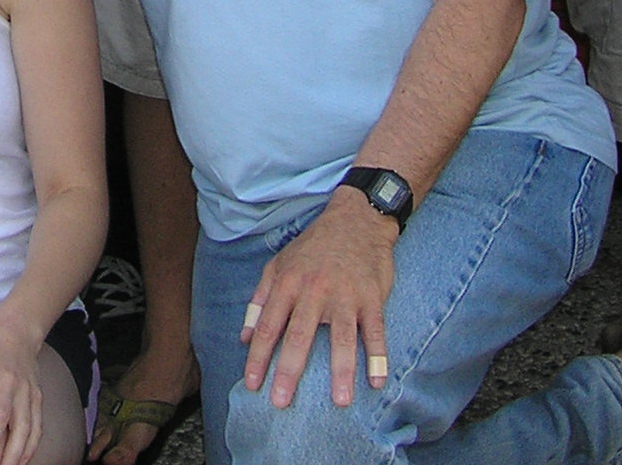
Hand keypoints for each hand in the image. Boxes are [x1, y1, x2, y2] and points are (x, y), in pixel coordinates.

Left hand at [241, 195, 396, 411]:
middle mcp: (314, 289)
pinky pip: (375, 329)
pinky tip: (377, 381)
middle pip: (300, 335)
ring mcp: (345, 293)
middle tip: (281, 402)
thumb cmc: (313, 247)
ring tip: (339, 401)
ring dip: (340, 370)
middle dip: (289, 370)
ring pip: (342, 336)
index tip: (251, 385)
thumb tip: (244, 337)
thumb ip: (260, 300)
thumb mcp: (279, 264)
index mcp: (288, 283)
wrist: (356, 219)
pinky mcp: (372, 295)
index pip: (269, 326)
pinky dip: (378, 355)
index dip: (258, 357)